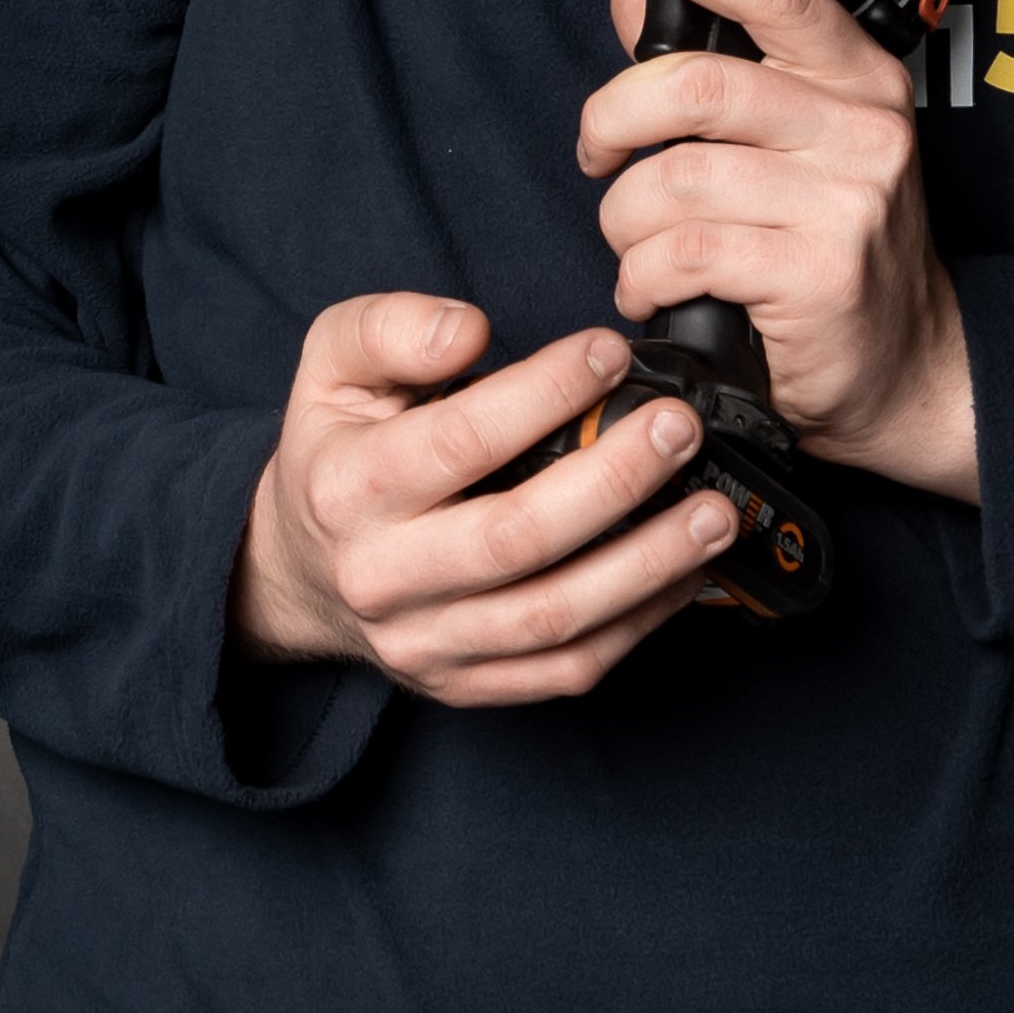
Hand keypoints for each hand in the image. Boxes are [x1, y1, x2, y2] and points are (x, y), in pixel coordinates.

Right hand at [233, 291, 740, 704]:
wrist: (300, 571)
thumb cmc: (339, 451)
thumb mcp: (332, 365)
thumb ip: (391, 327)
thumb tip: (467, 330)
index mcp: (348, 488)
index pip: (460, 440)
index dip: (545, 393)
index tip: (609, 351)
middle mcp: (382, 576)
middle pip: (516, 538)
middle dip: (614, 480)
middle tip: (679, 429)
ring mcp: (426, 643)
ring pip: (553, 617)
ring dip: (648, 565)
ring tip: (713, 512)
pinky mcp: (466, 685)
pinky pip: (566, 669)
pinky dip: (639, 626)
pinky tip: (687, 576)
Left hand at [581, 0, 978, 501]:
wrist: (908, 365)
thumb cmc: (835, 249)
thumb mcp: (791, 145)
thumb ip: (714, 70)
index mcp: (858, 80)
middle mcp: (864, 130)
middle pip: (698, 87)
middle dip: (613, 120)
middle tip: (597, 155)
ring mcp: (848, 202)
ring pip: (677, 181)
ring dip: (624, 220)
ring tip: (635, 246)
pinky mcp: (820, 274)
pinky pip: (686, 254)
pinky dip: (642, 276)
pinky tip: (651, 289)